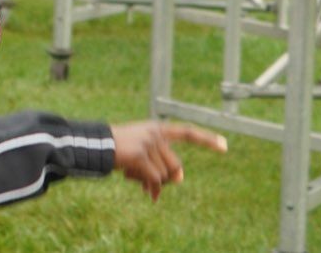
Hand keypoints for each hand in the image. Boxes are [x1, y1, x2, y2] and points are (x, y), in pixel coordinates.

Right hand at [111, 121, 226, 200]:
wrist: (96, 145)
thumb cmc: (120, 150)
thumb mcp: (142, 153)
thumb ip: (161, 162)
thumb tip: (178, 179)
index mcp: (157, 129)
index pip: (187, 132)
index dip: (207, 140)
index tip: (225, 146)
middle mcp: (156, 133)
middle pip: (175, 167)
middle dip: (165, 179)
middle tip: (149, 185)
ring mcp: (148, 143)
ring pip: (164, 175)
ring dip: (152, 183)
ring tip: (135, 179)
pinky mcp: (140, 155)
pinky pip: (154, 179)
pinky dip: (150, 187)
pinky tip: (144, 190)